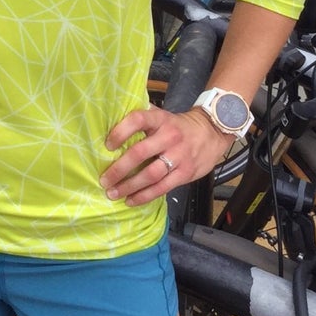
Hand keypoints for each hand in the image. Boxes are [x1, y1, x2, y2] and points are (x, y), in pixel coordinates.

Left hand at [100, 105, 233, 206]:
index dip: (120, 132)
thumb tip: (110, 120)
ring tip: (113, 193)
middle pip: (140, 153)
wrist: (212, 133)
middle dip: (119, 169)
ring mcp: (179, 156)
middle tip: (104, 179)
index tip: (107, 145)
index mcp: (160, 119)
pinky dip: (144, 196)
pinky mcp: (185, 173)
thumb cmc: (177, 126)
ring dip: (129, 186)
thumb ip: (142, 117)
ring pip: (150, 174)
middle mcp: (169, 137)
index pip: (137, 120)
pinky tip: (131, 200)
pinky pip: (162, 188)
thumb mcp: (162, 115)